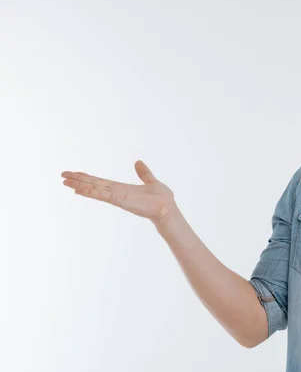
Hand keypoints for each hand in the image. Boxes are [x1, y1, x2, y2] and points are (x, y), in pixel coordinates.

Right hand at [61, 160, 176, 224]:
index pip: (101, 182)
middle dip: (78, 181)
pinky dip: (91, 193)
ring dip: (80, 186)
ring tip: (66, 182)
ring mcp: (118, 197)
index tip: (74, 173)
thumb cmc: (161, 199)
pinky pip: (103, 195)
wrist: (168, 209)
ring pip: (95, 190)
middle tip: (62, 176)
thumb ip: (143, 173)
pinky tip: (79, 190)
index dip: (87, 177)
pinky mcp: (121, 200)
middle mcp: (117, 193)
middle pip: (94, 185)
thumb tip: (138, 162)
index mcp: (122, 188)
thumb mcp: (151, 182)